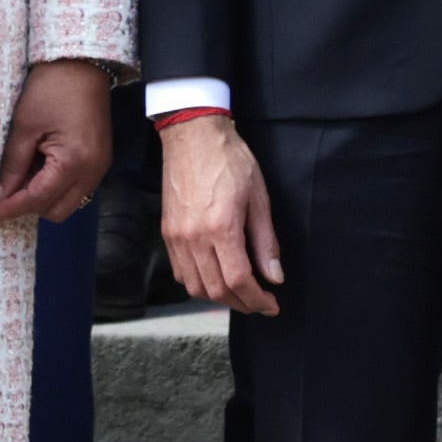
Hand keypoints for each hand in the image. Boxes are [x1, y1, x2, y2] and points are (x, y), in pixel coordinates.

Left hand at [0, 58, 116, 227]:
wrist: (82, 63)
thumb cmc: (51, 88)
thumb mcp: (24, 126)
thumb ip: (13, 165)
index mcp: (74, 162)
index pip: (38, 200)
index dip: (11, 209)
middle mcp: (93, 171)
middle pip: (58, 211)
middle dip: (29, 208)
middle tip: (3, 195)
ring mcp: (100, 166)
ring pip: (68, 202)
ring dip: (43, 198)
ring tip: (20, 178)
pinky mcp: (100, 159)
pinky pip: (77, 187)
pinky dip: (56, 186)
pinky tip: (37, 169)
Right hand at [156, 108, 284, 314]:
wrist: (193, 135)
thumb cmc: (230, 160)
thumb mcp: (259, 198)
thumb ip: (266, 242)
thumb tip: (274, 276)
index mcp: (221, 228)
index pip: (238, 280)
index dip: (257, 300)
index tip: (271, 305)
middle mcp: (194, 237)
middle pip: (216, 290)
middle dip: (241, 303)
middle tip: (259, 303)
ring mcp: (176, 236)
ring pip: (195, 286)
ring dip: (219, 297)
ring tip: (239, 293)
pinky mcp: (167, 232)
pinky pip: (180, 271)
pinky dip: (198, 283)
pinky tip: (215, 277)